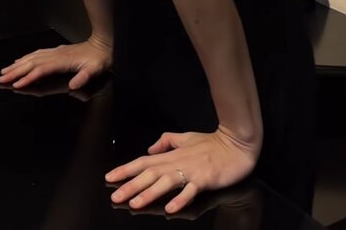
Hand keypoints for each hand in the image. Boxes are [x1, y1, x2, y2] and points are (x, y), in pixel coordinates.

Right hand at [0, 33, 112, 91]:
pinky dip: (25, 58)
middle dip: (15, 71)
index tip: (16, 85)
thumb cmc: (99, 59)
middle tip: (1, 79)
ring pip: (32, 58)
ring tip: (5, 71)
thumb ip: (84, 77)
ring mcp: (54, 52)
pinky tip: (19, 61)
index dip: (28, 78)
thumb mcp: (95, 69)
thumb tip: (73, 86)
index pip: (41, 70)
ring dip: (17, 65)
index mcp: (62, 61)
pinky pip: (37, 54)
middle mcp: (55, 55)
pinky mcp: (56, 51)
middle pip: (31, 63)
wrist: (102, 44)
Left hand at [104, 124, 261, 214]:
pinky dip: (180, 199)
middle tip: (115, 195)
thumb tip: (150, 148)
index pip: (143, 161)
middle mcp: (177, 162)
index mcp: (171, 155)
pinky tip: (170, 208)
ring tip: (135, 203)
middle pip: (150, 174)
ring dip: (149, 193)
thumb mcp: (186, 137)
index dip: (126, 169)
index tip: (109, 177)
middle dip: (131, 185)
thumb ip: (167, 141)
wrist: (236, 144)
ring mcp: (190, 171)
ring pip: (166, 182)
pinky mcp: (204, 179)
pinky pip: (190, 191)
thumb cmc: (212, 143)